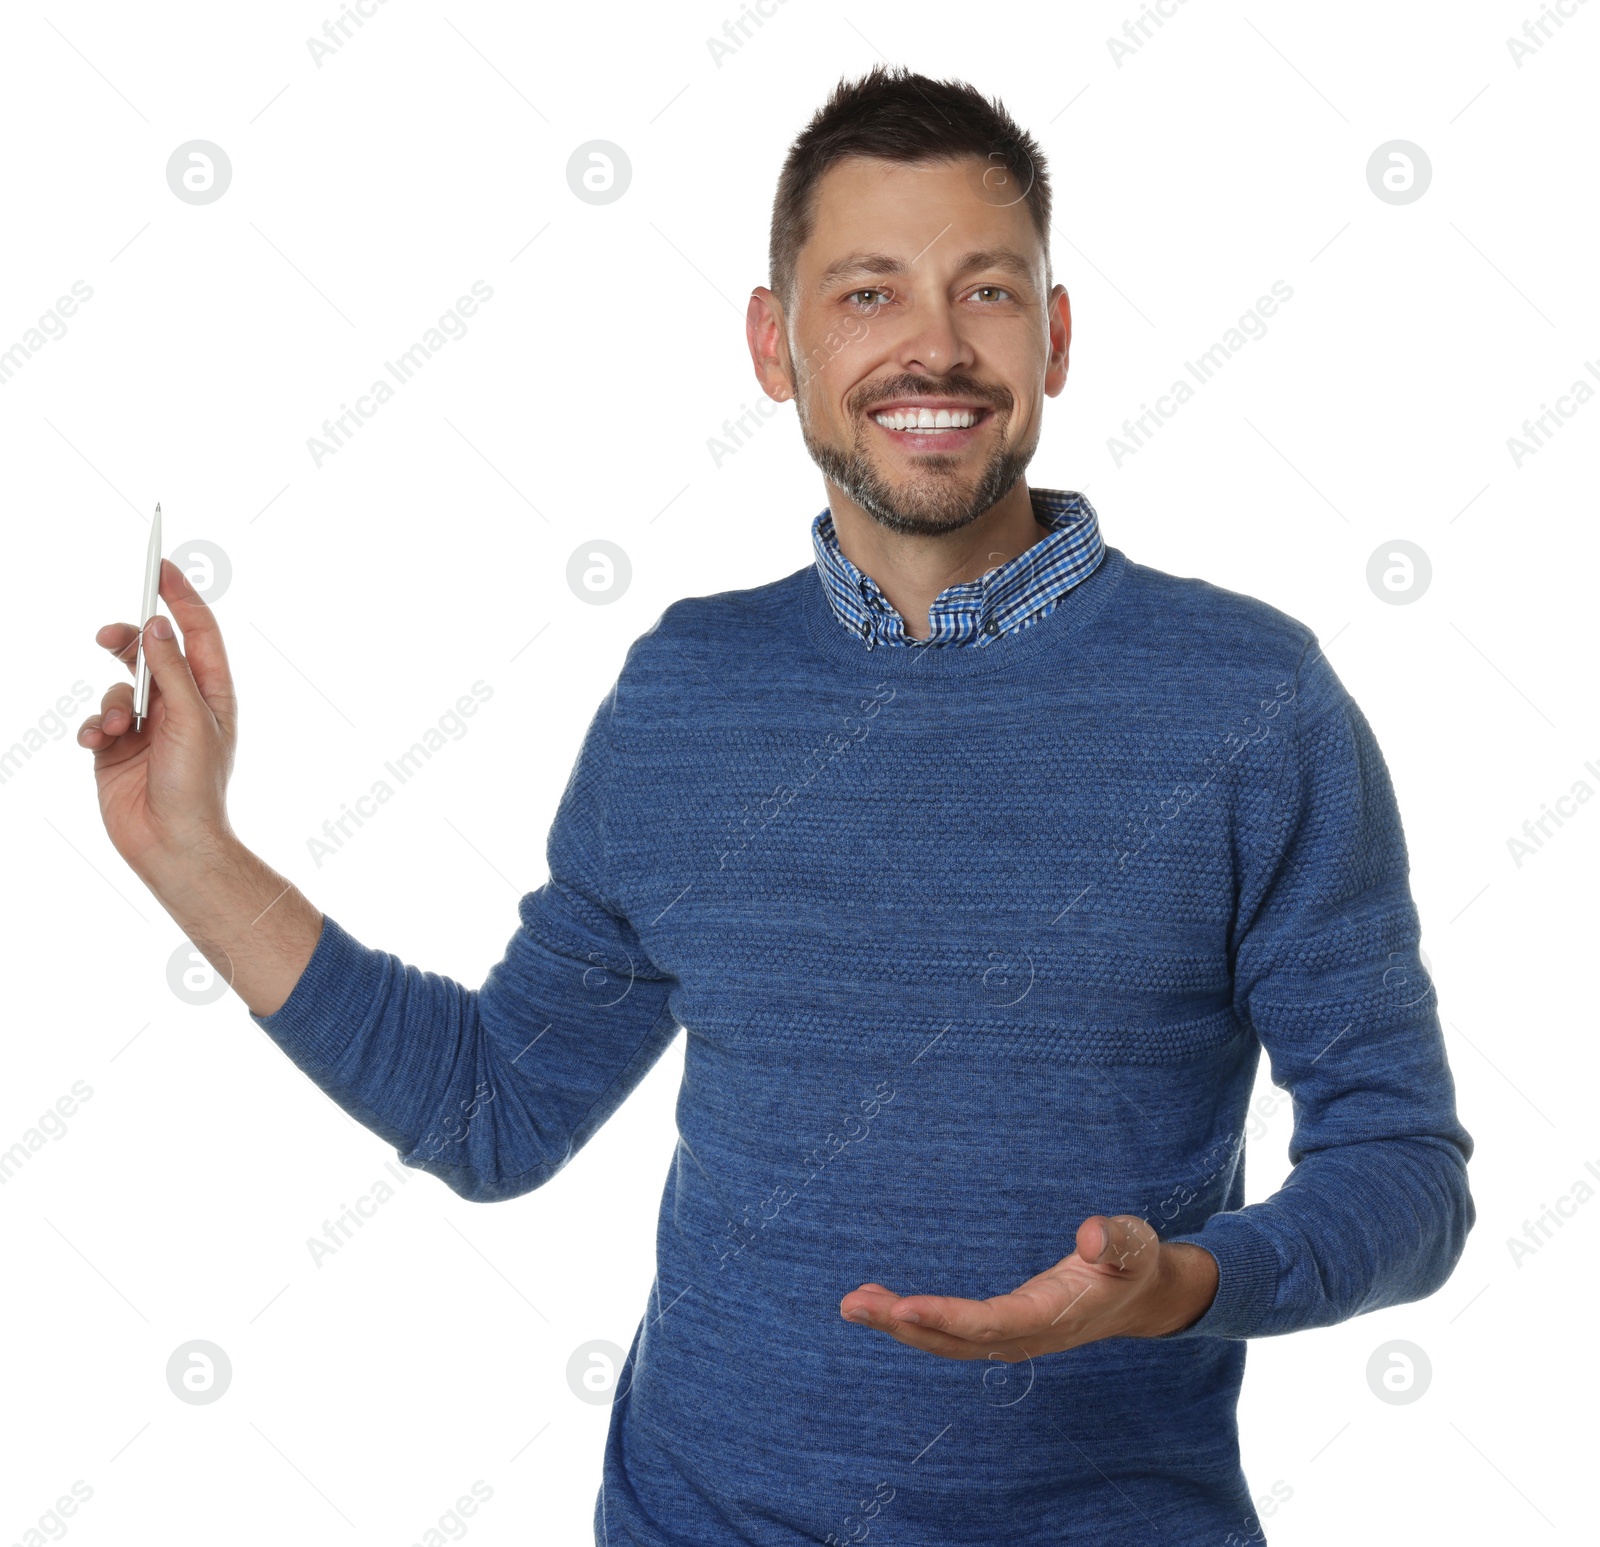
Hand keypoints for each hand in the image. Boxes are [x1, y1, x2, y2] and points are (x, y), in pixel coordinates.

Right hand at [78, 557, 238, 870]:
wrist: (172, 844)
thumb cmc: (196, 786)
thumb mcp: (192, 721)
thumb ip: (172, 672)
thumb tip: (158, 626)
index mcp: (211, 693)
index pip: (196, 632)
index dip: (179, 597)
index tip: (160, 564)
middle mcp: (181, 704)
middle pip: (149, 651)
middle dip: (126, 642)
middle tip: (109, 637)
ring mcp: (147, 725)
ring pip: (117, 686)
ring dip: (111, 703)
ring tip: (118, 729)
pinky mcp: (117, 747)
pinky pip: (96, 719)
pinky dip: (93, 727)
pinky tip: (99, 744)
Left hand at [839, 1215, 1218, 1360]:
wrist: (1142, 1296)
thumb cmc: (1132, 1262)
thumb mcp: (1134, 1244)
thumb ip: (1115, 1241)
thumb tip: (1091, 1238)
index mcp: (1053, 1315)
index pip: (992, 1323)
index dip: (948, 1318)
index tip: (905, 1306)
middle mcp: (1026, 1335)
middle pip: (956, 1340)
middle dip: (903, 1324)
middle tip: (851, 1304)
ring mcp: (1012, 1337)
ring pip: (947, 1341)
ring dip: (899, 1325)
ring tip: (852, 1304)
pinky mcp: (1003, 1329)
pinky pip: (951, 1333)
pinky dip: (915, 1322)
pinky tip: (884, 1305)